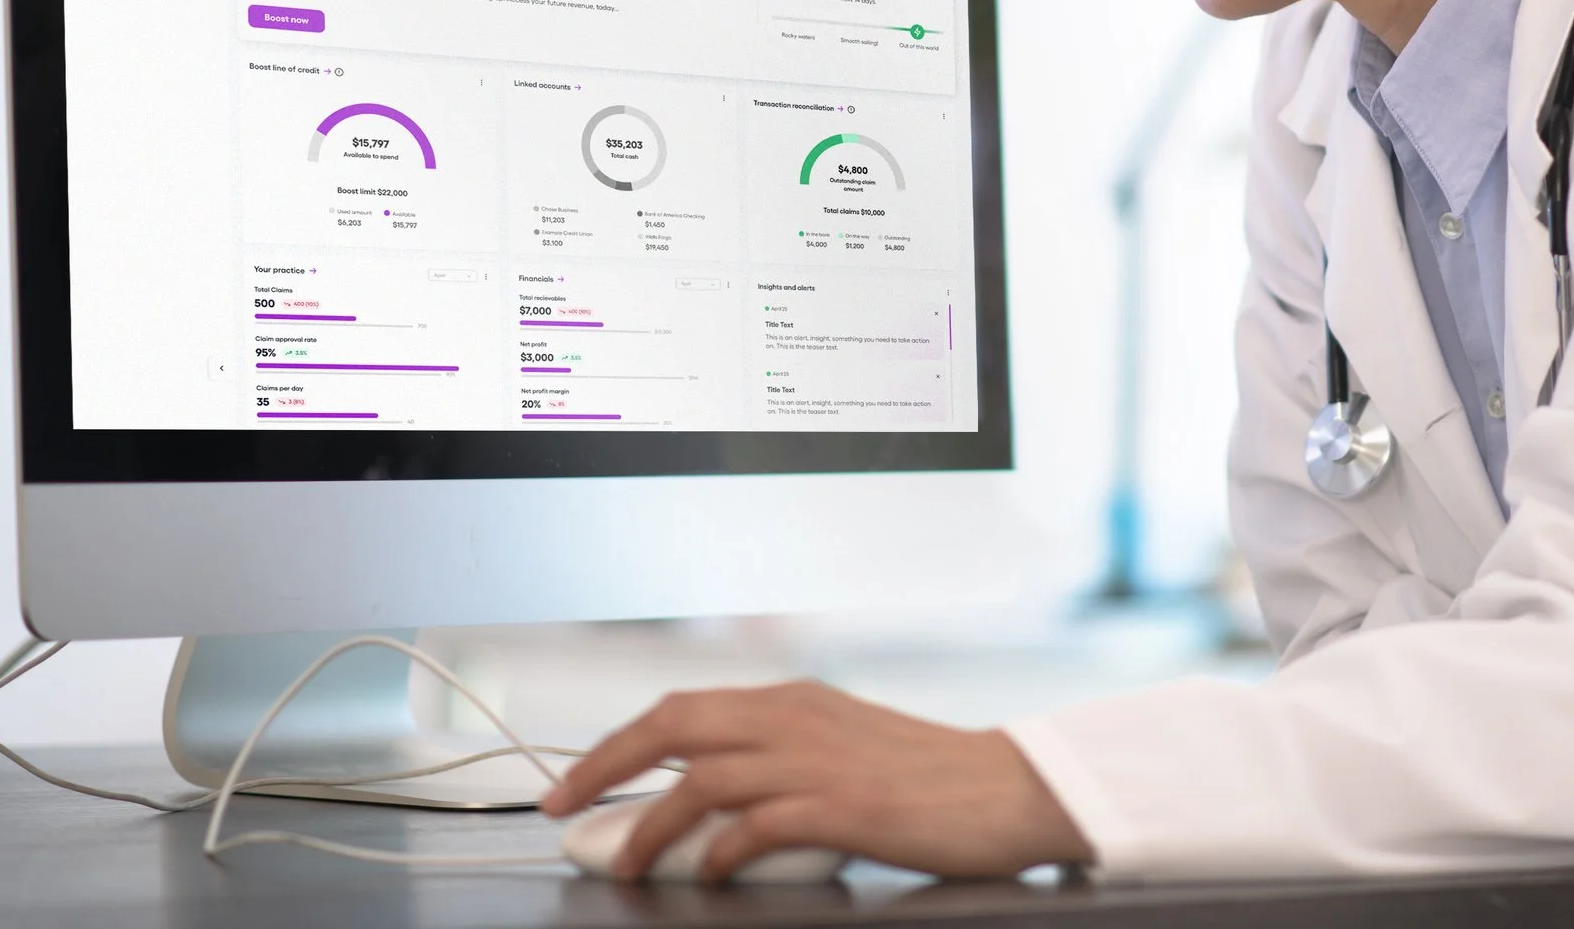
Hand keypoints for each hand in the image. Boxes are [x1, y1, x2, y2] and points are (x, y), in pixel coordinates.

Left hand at [540, 680, 1093, 881]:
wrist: (1010, 789)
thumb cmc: (930, 780)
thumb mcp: (845, 748)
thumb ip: (782, 762)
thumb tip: (707, 804)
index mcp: (795, 699)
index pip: (681, 707)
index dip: (618, 744)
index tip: (577, 783)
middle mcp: (797, 717)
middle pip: (672, 725)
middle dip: (604, 768)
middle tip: (563, 812)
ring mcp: (819, 759)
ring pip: (701, 778)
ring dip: (651, 824)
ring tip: (627, 863)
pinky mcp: (844, 807)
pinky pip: (755, 826)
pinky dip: (719, 852)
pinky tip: (712, 874)